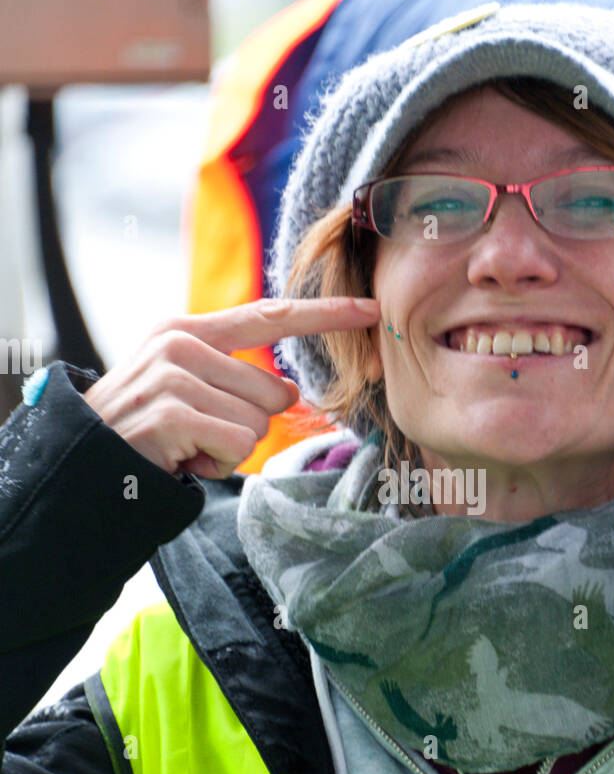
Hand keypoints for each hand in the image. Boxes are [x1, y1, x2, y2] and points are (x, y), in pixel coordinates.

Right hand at [82, 296, 379, 478]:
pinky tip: (182, 459)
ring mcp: (173, 374)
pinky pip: (236, 445)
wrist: (83, 461)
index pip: (268, 316)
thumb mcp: (182, 386)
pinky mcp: (173, 411)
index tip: (370, 309)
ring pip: (258, 423)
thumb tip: (289, 394)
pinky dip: (215, 464)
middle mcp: (180, 342)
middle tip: (200, 435)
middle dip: (247, 426)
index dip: (323, 315)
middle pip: (273, 393)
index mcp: (187, 329)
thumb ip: (233, 378)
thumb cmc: (142, 429)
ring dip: (228, 449)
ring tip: (186, 447)